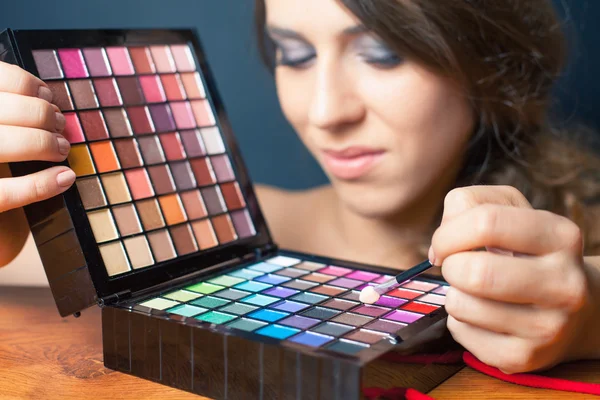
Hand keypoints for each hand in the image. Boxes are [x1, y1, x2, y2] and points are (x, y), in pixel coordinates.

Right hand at [0, 61, 74, 265]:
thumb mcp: (0, 131)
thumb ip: (9, 113)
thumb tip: (46, 98)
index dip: (21, 83)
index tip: (47, 95)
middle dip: (38, 114)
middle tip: (61, 125)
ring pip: (0, 144)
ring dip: (40, 143)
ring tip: (62, 148)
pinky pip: (4, 194)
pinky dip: (40, 185)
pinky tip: (64, 178)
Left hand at [430, 185, 595, 373]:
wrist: (575, 312)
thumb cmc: (526, 252)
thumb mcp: (509, 211)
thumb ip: (468, 204)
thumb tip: (439, 247)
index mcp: (561, 237)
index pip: (486, 223)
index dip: (449, 232)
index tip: (445, 242)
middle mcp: (564, 283)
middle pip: (475, 272)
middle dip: (450, 266)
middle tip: (456, 267)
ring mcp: (548, 326)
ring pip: (461, 305)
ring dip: (453, 294)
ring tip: (474, 291)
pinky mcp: (524, 358)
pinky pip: (460, 333)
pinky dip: (458, 321)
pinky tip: (482, 316)